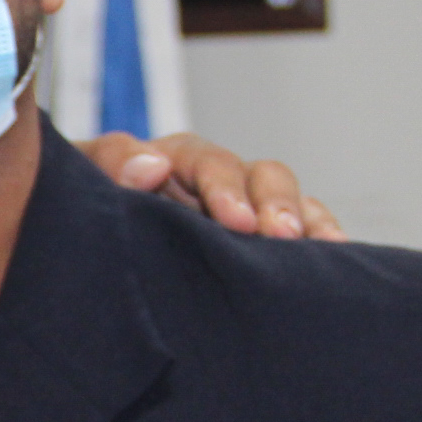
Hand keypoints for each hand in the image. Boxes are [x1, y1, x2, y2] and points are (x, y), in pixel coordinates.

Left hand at [95, 130, 343, 242]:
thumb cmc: (85, 209)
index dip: (224, 187)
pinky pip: (303, 230)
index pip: (207, 162)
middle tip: (280, 236)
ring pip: (288, 201)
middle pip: (260, 176)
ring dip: (305, 222)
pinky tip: (337, 261)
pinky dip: (321, 238)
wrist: (85, 250)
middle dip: (273, 205)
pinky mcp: (261, 238)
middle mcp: (217, 179)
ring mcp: (244, 207)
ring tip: (319, 249)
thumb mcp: (84, 181)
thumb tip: (150, 166)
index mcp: (174, 160)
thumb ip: (109, 165)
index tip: (236, 219)